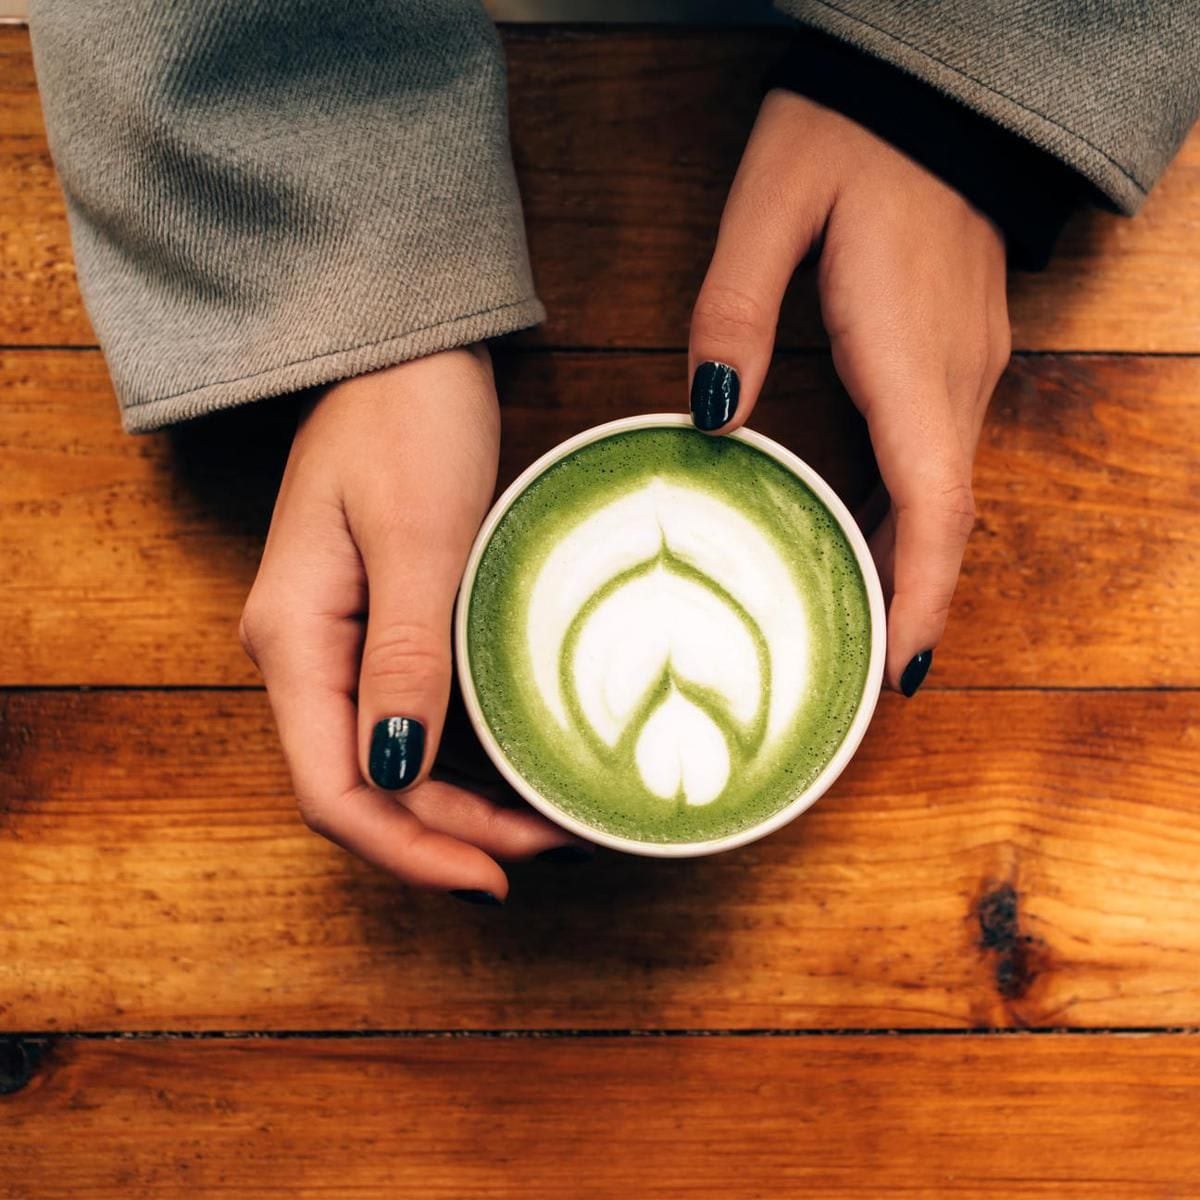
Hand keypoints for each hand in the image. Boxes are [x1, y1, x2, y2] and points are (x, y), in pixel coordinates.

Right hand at [239, 346, 582, 899]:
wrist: (405, 347)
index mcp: (295, 638)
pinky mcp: (382, 622)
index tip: (491, 878)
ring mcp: (342, 639)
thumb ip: (406, 656)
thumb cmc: (406, 419)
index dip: (408, 850)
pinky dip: (465, 754)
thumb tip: (396, 771)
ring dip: (462, 803)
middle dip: (450, 834)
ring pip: (393, 760)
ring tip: (547, 822)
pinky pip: (414, 715)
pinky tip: (518, 764)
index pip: (333, 788)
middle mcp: (307, 652)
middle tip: (546, 849)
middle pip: (366, 785)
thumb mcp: (416, 537)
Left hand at [689, 90, 1009, 693]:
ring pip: (943, 494)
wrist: (929, 96)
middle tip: (856, 680)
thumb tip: (713, 416)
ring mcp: (963, 368)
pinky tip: (862, 536)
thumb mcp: (773, 205)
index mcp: (911, 357)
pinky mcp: (953, 355)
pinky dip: (908, 514)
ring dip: (908, 565)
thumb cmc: (854, 139)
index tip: (896, 672)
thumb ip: (736, 313)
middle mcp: (952, 378)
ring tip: (854, 631)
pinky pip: (936, 458)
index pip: (936, 508)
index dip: (919, 598)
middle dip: (909, 605)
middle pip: (943, 522)